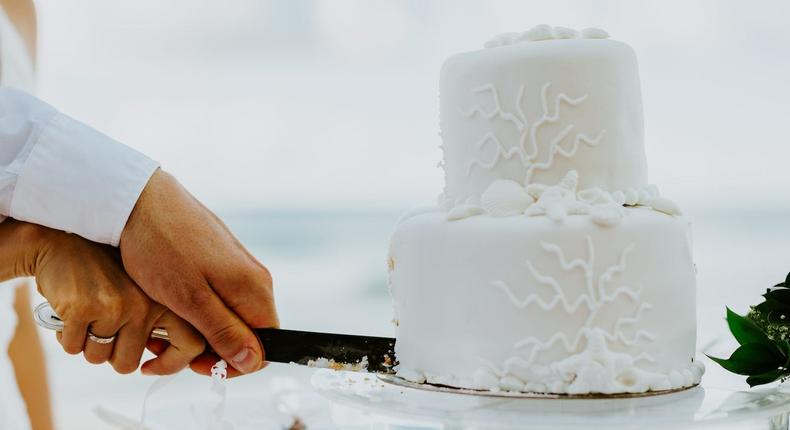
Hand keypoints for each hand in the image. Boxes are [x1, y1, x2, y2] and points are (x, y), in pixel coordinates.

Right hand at [24, 222, 204, 374]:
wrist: (65, 240)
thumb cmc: (106, 270)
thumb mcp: (145, 288)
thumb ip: (160, 320)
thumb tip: (162, 359)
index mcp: (167, 299)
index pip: (191, 345)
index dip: (171, 365)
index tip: (150, 366)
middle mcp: (145, 304)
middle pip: (128, 363)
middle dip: (111, 355)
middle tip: (105, 332)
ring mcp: (115, 306)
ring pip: (98, 358)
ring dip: (88, 345)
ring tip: (89, 316)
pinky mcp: (83, 309)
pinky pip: (73, 348)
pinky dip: (68, 337)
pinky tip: (71, 312)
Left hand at [120, 169, 277, 376]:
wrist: (138, 199)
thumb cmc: (162, 247)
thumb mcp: (190, 299)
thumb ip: (225, 332)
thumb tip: (254, 362)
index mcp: (254, 289)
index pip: (265, 345)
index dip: (234, 364)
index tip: (196, 364)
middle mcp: (253, 279)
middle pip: (246, 333)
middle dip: (210, 351)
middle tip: (167, 350)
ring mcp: (235, 267)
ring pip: (228, 318)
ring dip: (197, 334)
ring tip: (157, 334)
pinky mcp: (218, 260)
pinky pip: (216, 299)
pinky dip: (192, 313)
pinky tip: (164, 310)